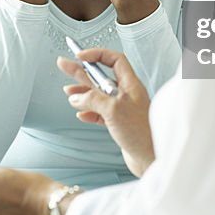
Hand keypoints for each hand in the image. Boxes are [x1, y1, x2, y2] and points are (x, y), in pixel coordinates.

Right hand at [57, 48, 154, 176]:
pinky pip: (100, 113)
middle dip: (82, 71)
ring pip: (98, 95)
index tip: (80, 56)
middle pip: (101, 76)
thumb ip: (92, 99)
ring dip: (83, 93)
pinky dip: (89, 112)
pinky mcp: (119, 124)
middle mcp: (127, 94)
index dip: (97, 55)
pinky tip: (81, 113)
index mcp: (130, 85)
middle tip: (63, 64)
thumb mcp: (113, 110)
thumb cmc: (140, 134)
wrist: (151, 159)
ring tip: (68, 92)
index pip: (114, 60)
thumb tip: (76, 96)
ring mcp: (122, 109)